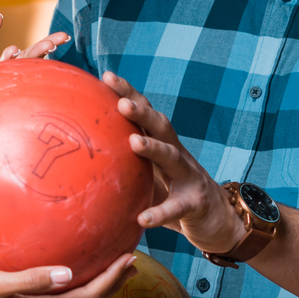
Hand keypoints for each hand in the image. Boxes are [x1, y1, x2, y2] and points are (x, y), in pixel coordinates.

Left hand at [0, 12, 69, 142]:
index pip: (22, 57)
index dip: (41, 47)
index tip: (58, 37)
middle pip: (26, 67)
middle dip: (42, 53)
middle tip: (59, 39)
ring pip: (17, 80)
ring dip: (31, 64)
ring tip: (46, 48)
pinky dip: (7, 78)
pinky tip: (12, 59)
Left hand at [104, 72, 246, 256]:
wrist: (218, 221)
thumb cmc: (175, 195)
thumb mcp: (149, 178)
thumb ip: (125, 169)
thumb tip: (80, 168)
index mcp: (163, 145)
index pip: (145, 113)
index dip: (128, 93)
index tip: (106, 76)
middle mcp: (178, 154)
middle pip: (160, 126)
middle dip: (141, 112)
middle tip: (121, 103)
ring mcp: (189, 177)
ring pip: (172, 157)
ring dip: (153, 148)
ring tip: (134, 143)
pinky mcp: (195, 204)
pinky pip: (176, 207)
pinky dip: (160, 212)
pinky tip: (143, 219)